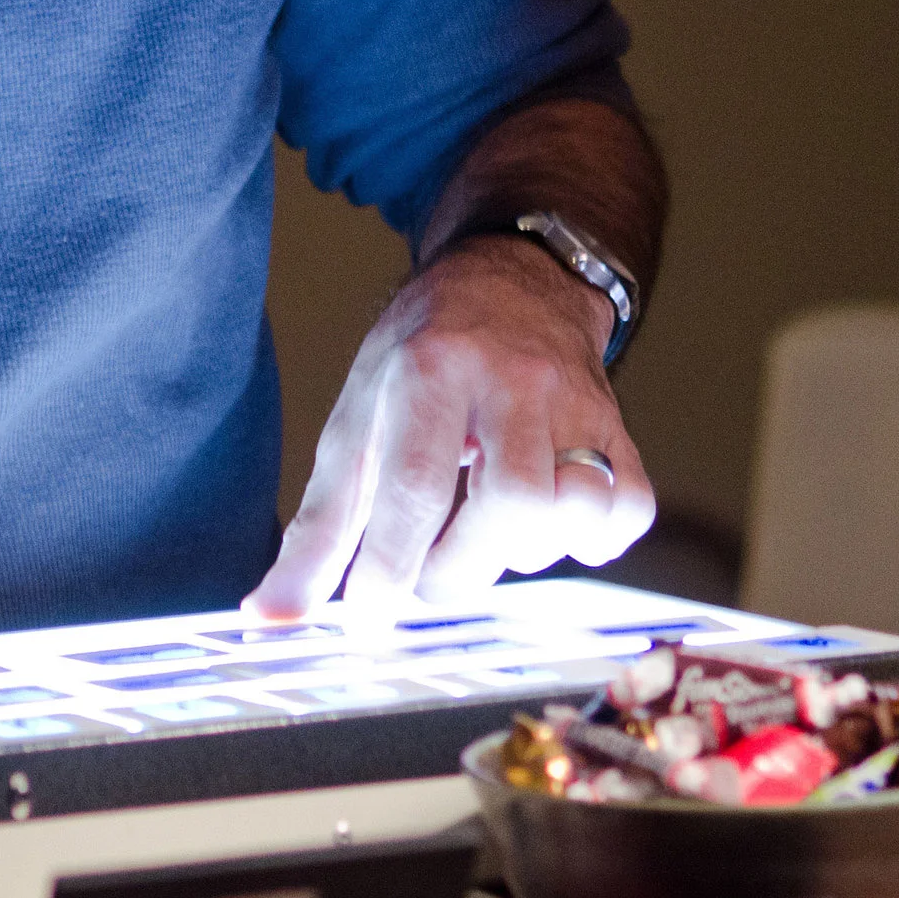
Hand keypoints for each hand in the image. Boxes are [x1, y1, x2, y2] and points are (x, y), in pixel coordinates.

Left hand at [245, 236, 654, 615]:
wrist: (509, 282)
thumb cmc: (422, 359)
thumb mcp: (355, 420)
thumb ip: (320, 525)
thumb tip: (272, 614)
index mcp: (429, 373)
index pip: (416, 486)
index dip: (392, 567)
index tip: (369, 615)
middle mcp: (510, 381)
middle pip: (509, 509)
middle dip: (459, 568)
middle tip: (428, 566)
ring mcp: (574, 402)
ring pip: (572, 512)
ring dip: (524, 550)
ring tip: (487, 526)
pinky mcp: (618, 427)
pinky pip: (626, 511)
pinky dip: (588, 539)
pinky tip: (545, 521)